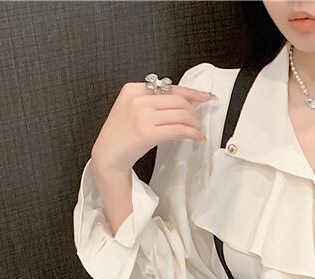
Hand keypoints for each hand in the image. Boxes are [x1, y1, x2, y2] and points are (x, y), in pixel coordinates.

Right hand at [90, 79, 216, 173]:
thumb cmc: (122, 135)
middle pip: (179, 101)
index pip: (170, 87)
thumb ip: (151, 101)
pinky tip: (196, 138)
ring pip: (181, 114)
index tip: (206, 97)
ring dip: (195, 124)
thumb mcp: (132, 109)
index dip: (193, 93)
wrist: (108, 155)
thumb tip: (182, 101)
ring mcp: (141, 116)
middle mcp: (137, 99)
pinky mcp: (146, 133)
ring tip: (197, 131)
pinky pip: (179, 130)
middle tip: (198, 123)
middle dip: (194, 113)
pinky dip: (192, 133)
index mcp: (133, 89)